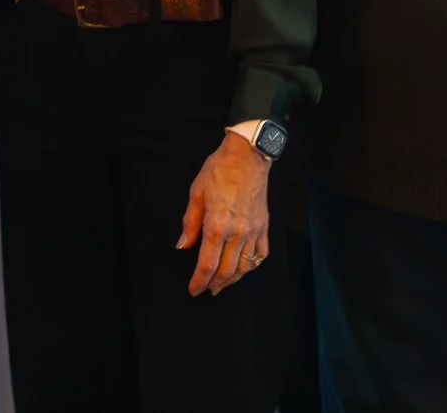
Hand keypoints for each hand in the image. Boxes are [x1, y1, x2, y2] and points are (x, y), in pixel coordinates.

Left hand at [177, 131, 270, 295]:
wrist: (247, 157)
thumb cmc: (219, 171)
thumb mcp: (196, 194)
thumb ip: (190, 223)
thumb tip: (183, 246)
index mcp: (217, 225)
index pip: (207, 264)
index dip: (199, 280)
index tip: (193, 289)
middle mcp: (237, 233)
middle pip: (226, 270)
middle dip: (215, 284)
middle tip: (207, 290)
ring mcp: (253, 231)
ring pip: (244, 266)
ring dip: (233, 280)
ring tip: (222, 284)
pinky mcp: (264, 227)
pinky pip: (261, 254)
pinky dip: (252, 266)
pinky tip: (244, 268)